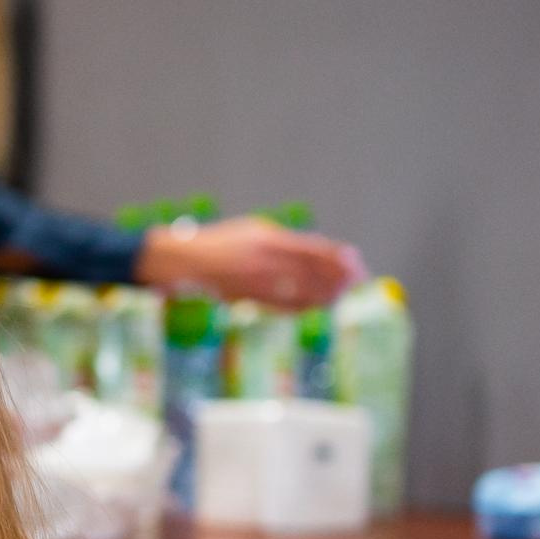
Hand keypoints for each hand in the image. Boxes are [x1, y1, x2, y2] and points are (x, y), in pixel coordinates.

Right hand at [136, 215, 362, 310]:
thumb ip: (283, 241)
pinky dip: (303, 308)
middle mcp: (265, 261)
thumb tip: (316, 253)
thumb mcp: (253, 231)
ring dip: (324, 296)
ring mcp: (257, 282)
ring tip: (338, 297)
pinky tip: (314, 307)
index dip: (338, 259)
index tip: (356, 263)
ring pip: (301, 293)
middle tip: (355, 283)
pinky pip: (284, 307)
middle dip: (338, 280)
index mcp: (269, 239)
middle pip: (312, 273)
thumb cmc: (221, 243)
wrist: (183, 261)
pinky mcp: (249, 300)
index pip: (314, 250)